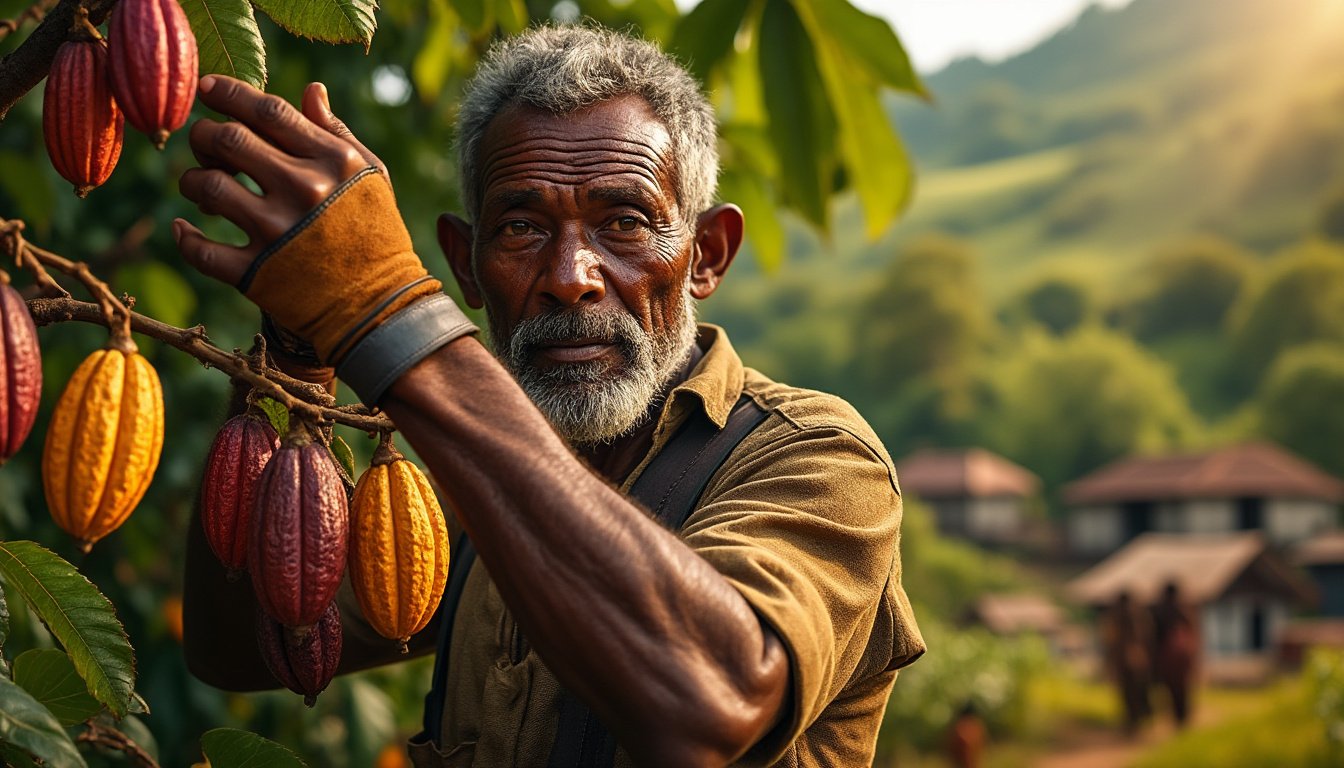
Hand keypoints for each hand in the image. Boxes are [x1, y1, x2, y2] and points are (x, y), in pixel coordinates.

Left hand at [175, 75, 384, 284]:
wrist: (382, 305)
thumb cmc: (376, 234)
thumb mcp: (371, 177)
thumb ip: (337, 133)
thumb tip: (310, 90)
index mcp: (333, 161)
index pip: (270, 111)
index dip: (230, 93)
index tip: (208, 89)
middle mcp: (304, 190)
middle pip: (229, 139)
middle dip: (204, 135)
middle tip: (204, 144)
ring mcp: (278, 232)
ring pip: (208, 186)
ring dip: (192, 181)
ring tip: (198, 186)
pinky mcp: (258, 273)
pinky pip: (201, 249)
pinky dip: (185, 237)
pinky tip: (185, 229)